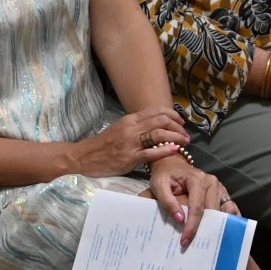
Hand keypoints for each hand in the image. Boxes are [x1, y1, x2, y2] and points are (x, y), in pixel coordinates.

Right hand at [72, 108, 189, 174]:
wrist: (84, 157)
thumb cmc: (103, 145)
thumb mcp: (120, 129)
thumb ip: (136, 126)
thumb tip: (156, 125)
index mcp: (130, 119)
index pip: (156, 111)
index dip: (172, 115)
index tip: (181, 121)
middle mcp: (131, 128)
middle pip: (161, 120)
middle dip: (178, 126)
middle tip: (186, 133)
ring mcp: (130, 143)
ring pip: (158, 134)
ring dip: (176, 136)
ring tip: (185, 142)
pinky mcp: (129, 158)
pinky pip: (151, 152)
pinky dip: (165, 150)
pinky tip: (174, 150)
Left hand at [149, 151, 233, 247]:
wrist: (172, 165)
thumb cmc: (165, 175)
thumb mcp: (159, 185)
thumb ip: (168, 201)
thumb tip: (180, 219)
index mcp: (197, 179)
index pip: (197, 208)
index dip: (192, 226)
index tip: (185, 241)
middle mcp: (212, 182)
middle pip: (212, 211)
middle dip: (205, 229)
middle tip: (196, 246)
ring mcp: (219, 187)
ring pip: (223, 210)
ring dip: (218, 226)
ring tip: (212, 242)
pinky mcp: (222, 192)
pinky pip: (229, 207)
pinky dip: (229, 219)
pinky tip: (225, 232)